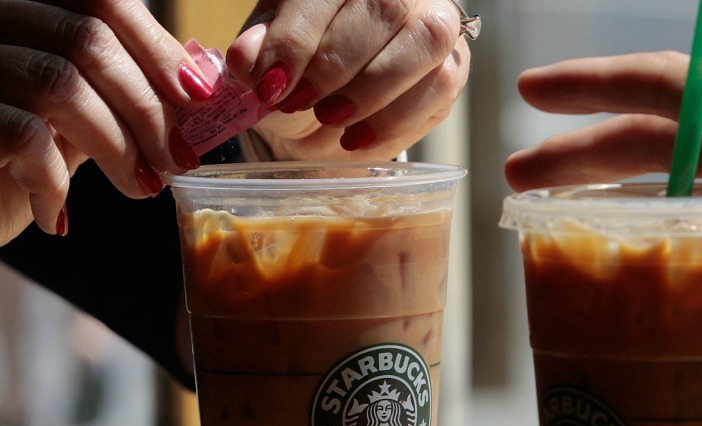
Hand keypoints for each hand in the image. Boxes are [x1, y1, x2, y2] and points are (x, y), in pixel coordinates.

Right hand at [0, 0, 212, 311]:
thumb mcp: (65, 131)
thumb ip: (114, 97)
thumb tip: (203, 80)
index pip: (97, 0)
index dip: (160, 50)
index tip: (203, 104)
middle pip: (86, 38)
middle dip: (148, 105)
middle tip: (178, 161)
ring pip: (60, 83)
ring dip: (116, 145)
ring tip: (138, 188)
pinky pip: (22, 135)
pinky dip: (54, 179)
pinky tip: (55, 213)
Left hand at [225, 0, 471, 160]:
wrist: (323, 116)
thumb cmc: (296, 74)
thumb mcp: (265, 62)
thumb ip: (256, 53)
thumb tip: (248, 56)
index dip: (297, 36)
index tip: (271, 84)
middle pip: (384, 5)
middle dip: (334, 63)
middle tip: (299, 102)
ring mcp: (433, 18)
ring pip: (423, 38)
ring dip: (371, 88)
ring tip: (330, 118)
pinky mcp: (453, 63)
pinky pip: (440, 83)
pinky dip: (394, 118)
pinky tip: (358, 137)